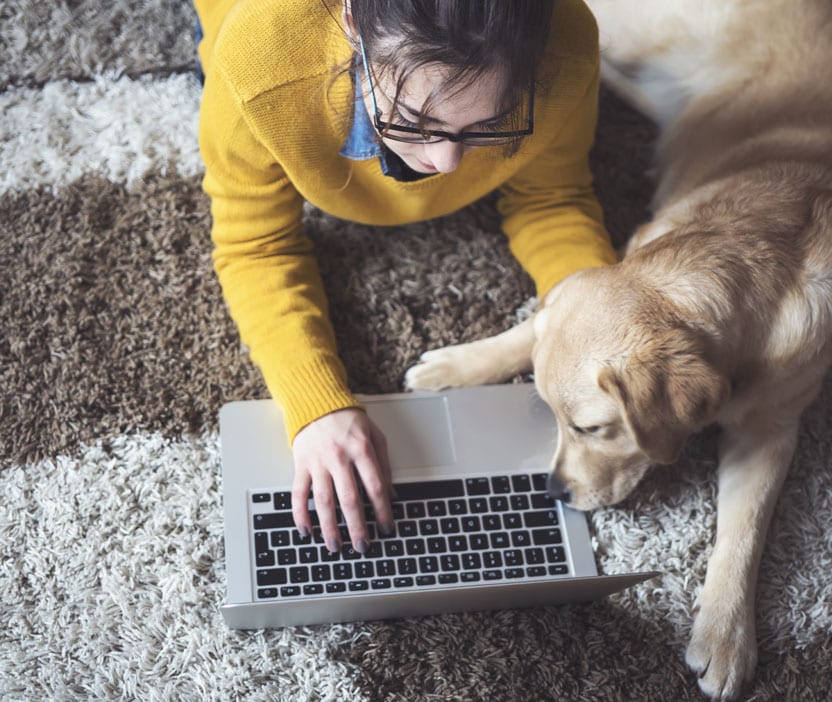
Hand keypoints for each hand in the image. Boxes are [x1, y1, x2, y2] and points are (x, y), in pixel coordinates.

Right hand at [291, 408, 393, 553]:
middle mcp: (339, 457)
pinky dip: (300, 514)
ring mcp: (318, 462)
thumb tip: (391, 494)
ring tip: (335, 546)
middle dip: (357, 527)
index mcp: (361, 450)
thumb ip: (384, 464)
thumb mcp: (375, 435)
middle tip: (362, 547)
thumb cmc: (348, 420)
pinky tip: (306, 530)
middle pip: (349, 499)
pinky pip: (298, 493)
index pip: (375, 487)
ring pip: (323, 501)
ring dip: (329, 527)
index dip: (382, 511)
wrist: (317, 403)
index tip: (386, 528)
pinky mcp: (301, 464)